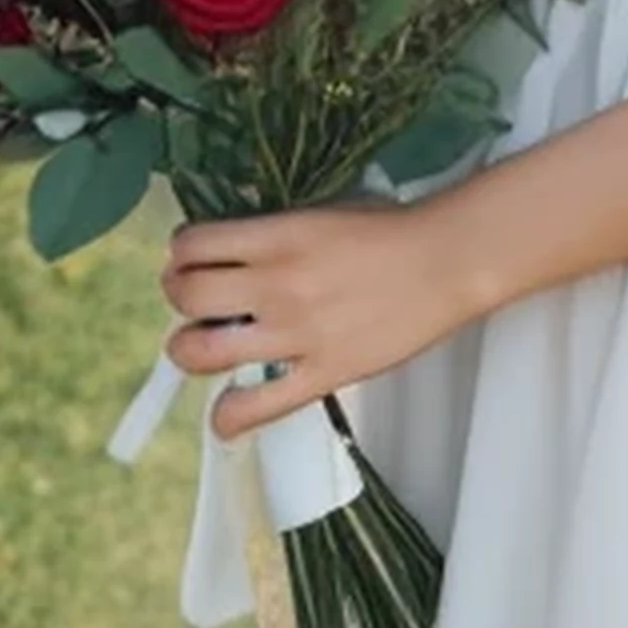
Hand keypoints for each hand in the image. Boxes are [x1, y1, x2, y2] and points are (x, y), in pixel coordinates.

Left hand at [158, 198, 486, 440]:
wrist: (447, 261)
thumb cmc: (390, 230)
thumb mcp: (322, 211)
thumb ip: (273, 232)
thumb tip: (227, 250)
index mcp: (277, 236)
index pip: (192, 244)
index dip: (181, 252)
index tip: (192, 258)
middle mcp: (276, 284)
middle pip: (186, 297)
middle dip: (179, 297)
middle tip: (196, 300)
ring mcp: (296, 335)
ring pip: (201, 352)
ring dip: (190, 349)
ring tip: (206, 345)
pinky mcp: (321, 375)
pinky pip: (254, 408)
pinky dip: (228, 417)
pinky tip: (227, 412)